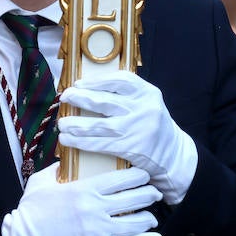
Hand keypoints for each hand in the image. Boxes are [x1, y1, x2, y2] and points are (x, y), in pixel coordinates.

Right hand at [0, 164, 161, 235]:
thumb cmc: (31, 212)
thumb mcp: (41, 182)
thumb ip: (56, 169)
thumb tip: (66, 161)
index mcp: (84, 189)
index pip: (120, 179)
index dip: (138, 176)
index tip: (145, 174)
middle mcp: (96, 208)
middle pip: (134, 198)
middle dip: (149, 194)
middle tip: (155, 193)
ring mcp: (99, 230)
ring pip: (136, 222)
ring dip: (149, 218)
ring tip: (153, 217)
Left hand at [59, 71, 198, 204]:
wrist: (174, 155)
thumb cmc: (152, 125)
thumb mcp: (147, 104)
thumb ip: (126, 95)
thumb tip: (87, 89)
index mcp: (148, 93)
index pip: (120, 80)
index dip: (96, 81)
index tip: (79, 83)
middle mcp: (143, 108)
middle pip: (104, 101)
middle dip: (80, 98)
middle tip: (64, 98)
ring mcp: (137, 129)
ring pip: (99, 124)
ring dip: (76, 124)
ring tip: (62, 123)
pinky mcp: (131, 148)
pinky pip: (100, 144)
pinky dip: (81, 142)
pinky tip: (68, 140)